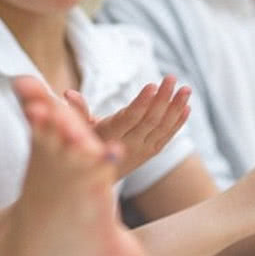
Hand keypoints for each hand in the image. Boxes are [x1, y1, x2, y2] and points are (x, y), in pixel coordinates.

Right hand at [63, 75, 190, 177]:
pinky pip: (167, 136)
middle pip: (150, 121)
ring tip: (186, 89)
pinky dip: (178, 122)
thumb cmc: (84, 144)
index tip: (152, 84)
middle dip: (163, 98)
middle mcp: (129, 145)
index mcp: (110, 136)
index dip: (142, 102)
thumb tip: (68, 93)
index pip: (129, 118)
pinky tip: (187, 107)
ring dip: (176, 107)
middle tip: (171, 78)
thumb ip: (77, 111)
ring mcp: (143, 150)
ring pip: (162, 127)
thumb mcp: (78, 129)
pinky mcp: (151, 152)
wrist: (97, 177)